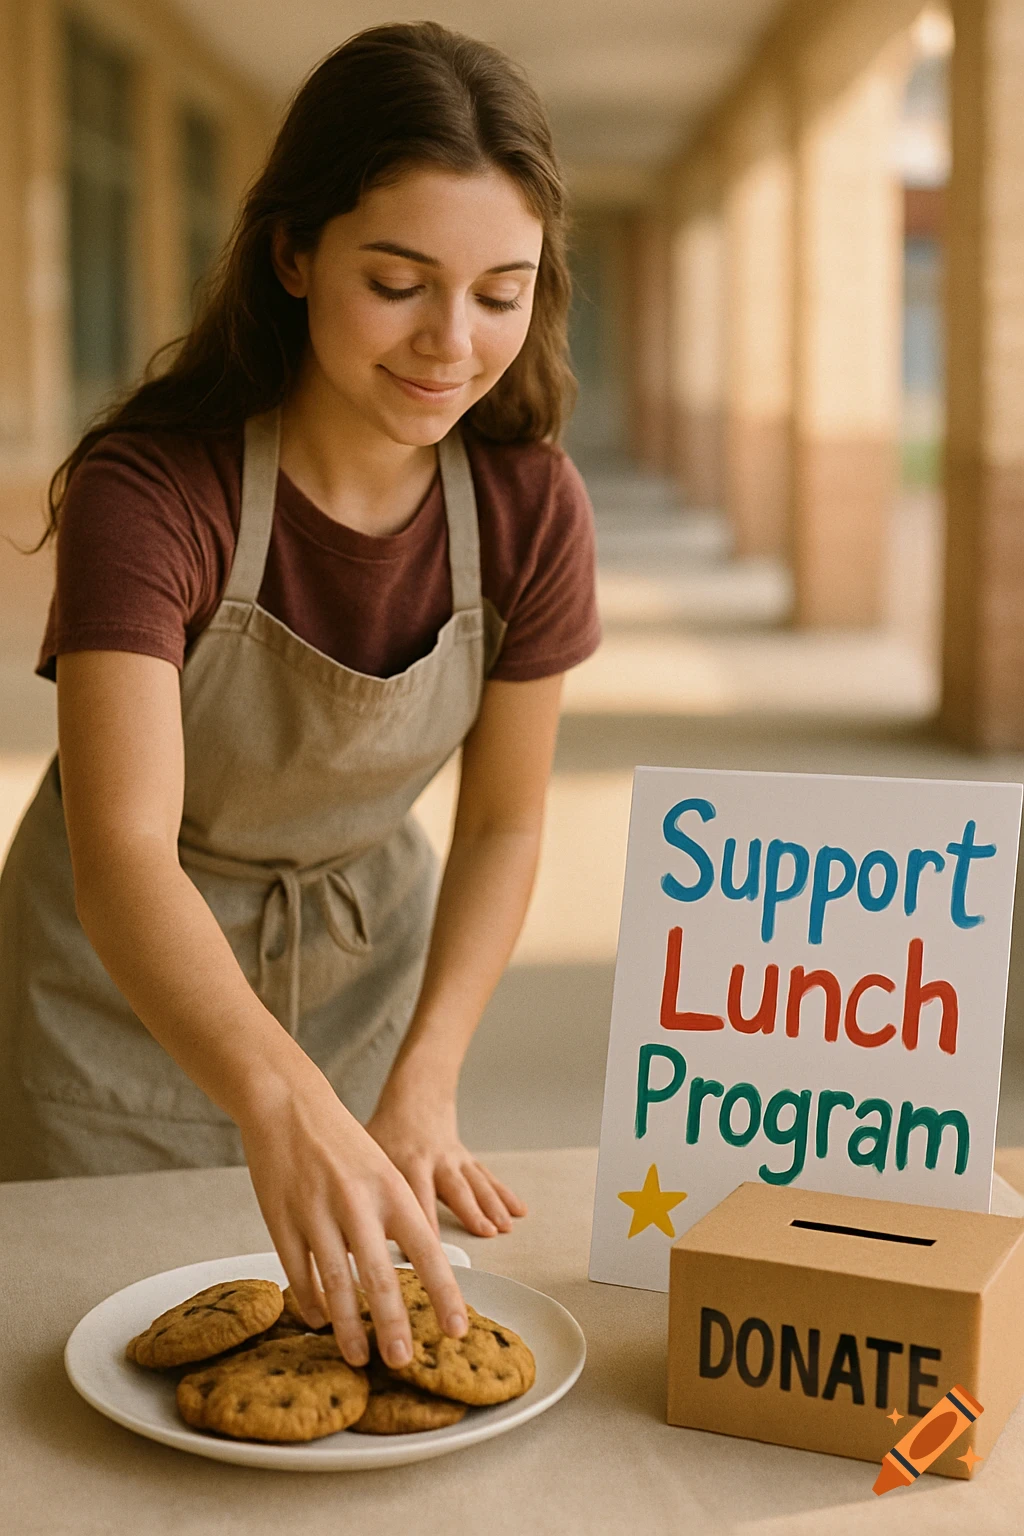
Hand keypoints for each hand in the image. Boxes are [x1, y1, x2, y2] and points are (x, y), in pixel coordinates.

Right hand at [237, 1062, 468, 1371]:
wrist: (288, 1103)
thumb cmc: (342, 1141)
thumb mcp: (382, 1169)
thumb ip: (395, 1217)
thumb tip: (411, 1273)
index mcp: (391, 1189)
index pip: (427, 1250)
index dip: (444, 1293)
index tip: (457, 1329)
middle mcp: (357, 1202)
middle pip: (379, 1276)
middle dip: (393, 1325)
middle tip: (402, 1361)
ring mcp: (316, 1212)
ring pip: (336, 1283)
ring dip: (348, 1326)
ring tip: (359, 1357)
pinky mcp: (281, 1219)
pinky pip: (298, 1272)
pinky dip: (310, 1301)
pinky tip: (318, 1321)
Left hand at [366, 1085, 526, 1238]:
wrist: (415, 1095)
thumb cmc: (385, 1129)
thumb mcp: (367, 1151)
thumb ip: (361, 1187)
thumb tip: (346, 1231)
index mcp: (407, 1162)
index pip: (415, 1198)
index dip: (422, 1224)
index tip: (428, 1252)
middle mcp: (434, 1160)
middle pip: (455, 1189)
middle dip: (470, 1213)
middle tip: (485, 1235)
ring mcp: (454, 1159)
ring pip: (476, 1183)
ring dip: (492, 1206)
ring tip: (504, 1228)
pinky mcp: (466, 1159)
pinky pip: (487, 1177)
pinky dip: (504, 1194)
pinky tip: (519, 1211)